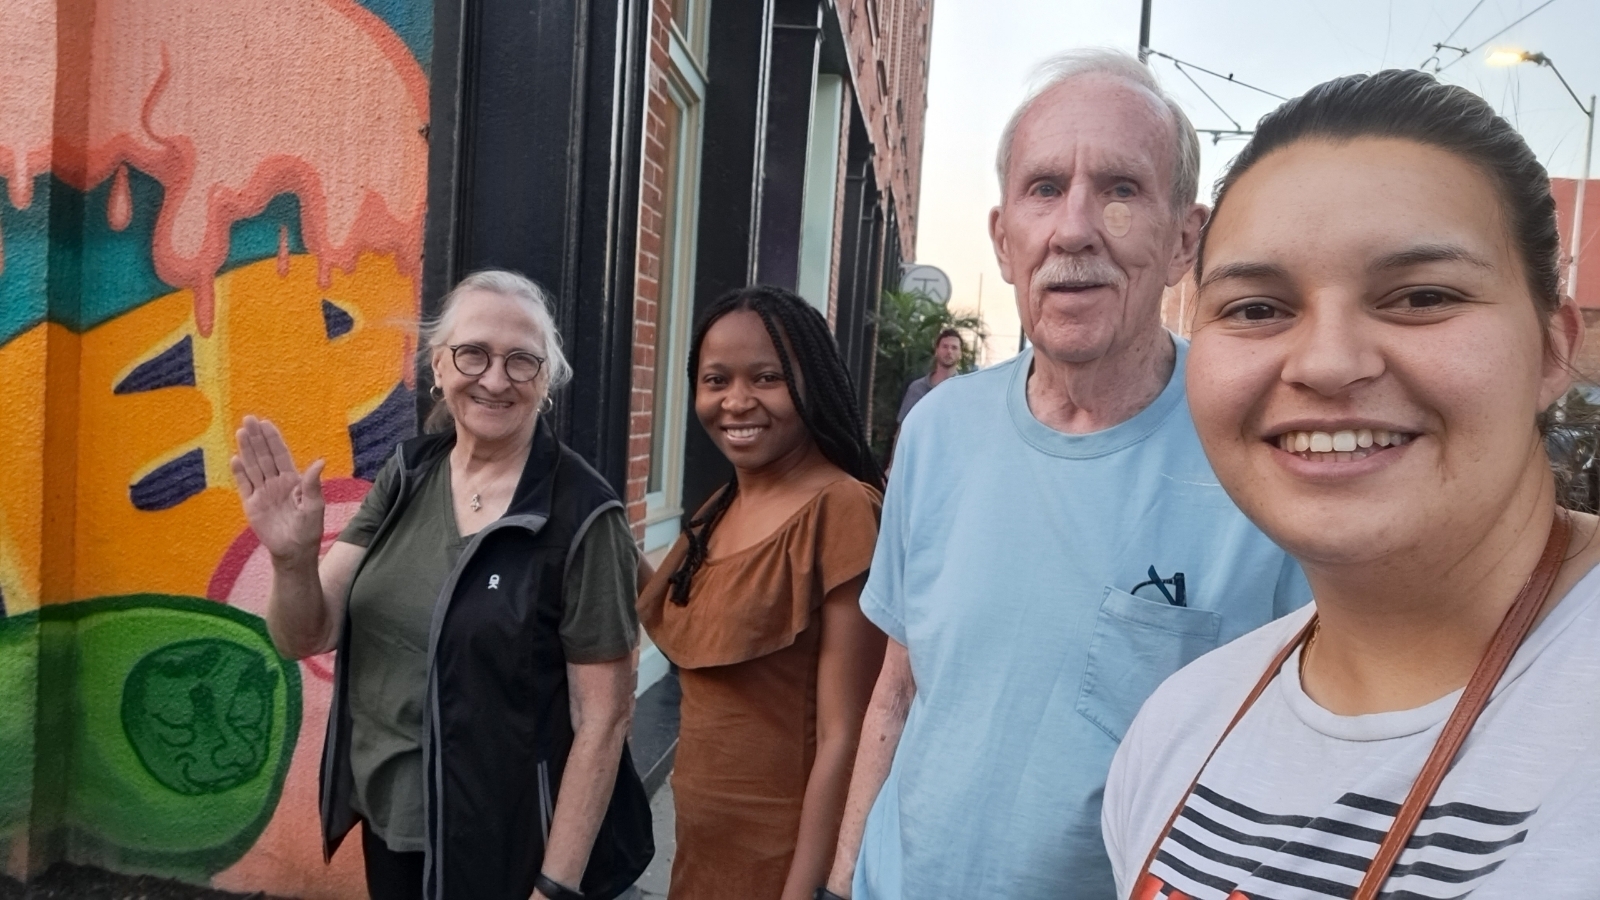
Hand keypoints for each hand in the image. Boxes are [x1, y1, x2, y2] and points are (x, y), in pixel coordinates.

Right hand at [230, 415, 325, 564]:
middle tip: (249, 419)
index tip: (266, 423)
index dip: (273, 440)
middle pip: (264, 456)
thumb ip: (313, 484)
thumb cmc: (309, 529)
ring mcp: (262, 493)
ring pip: (253, 467)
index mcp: (292, 480)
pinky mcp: (251, 505)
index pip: (280, 455)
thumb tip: (320, 461)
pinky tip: (235, 459)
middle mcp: (276, 483)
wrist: (294, 551)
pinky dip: (239, 473)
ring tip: (240, 432)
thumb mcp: (314, 506)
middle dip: (257, 438)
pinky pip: (244, 485)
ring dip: (246, 450)